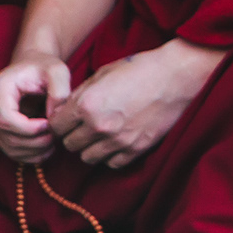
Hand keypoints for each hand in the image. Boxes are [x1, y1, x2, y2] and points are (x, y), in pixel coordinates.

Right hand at [0, 51, 73, 163]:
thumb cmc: (44, 67)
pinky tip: (47, 149)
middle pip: (7, 136)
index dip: (29, 128)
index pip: (6, 119)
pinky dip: (29, 155)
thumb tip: (54, 118)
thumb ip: (60, 92)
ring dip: (34, 150)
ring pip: (8, 147)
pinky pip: (10, 151)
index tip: (50, 124)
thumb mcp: (58, 71)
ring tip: (55, 141)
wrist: (31, 67)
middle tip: (57, 135)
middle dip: (35, 141)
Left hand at [49, 39, 225, 167]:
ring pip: (87, 158)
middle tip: (86, 125)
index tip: (69, 118)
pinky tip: (117, 141)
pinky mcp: (136, 149)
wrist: (177, 76)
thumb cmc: (141, 69)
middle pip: (69, 145)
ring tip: (102, 134)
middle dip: (74, 134)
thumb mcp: (103, 74)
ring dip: (91, 147)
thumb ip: (80, 94)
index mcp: (86, 105)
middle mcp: (99, 126)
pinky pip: (111, 163)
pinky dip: (111, 155)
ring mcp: (118, 140)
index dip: (61, 121)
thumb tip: (65, 110)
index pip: (55, 127)